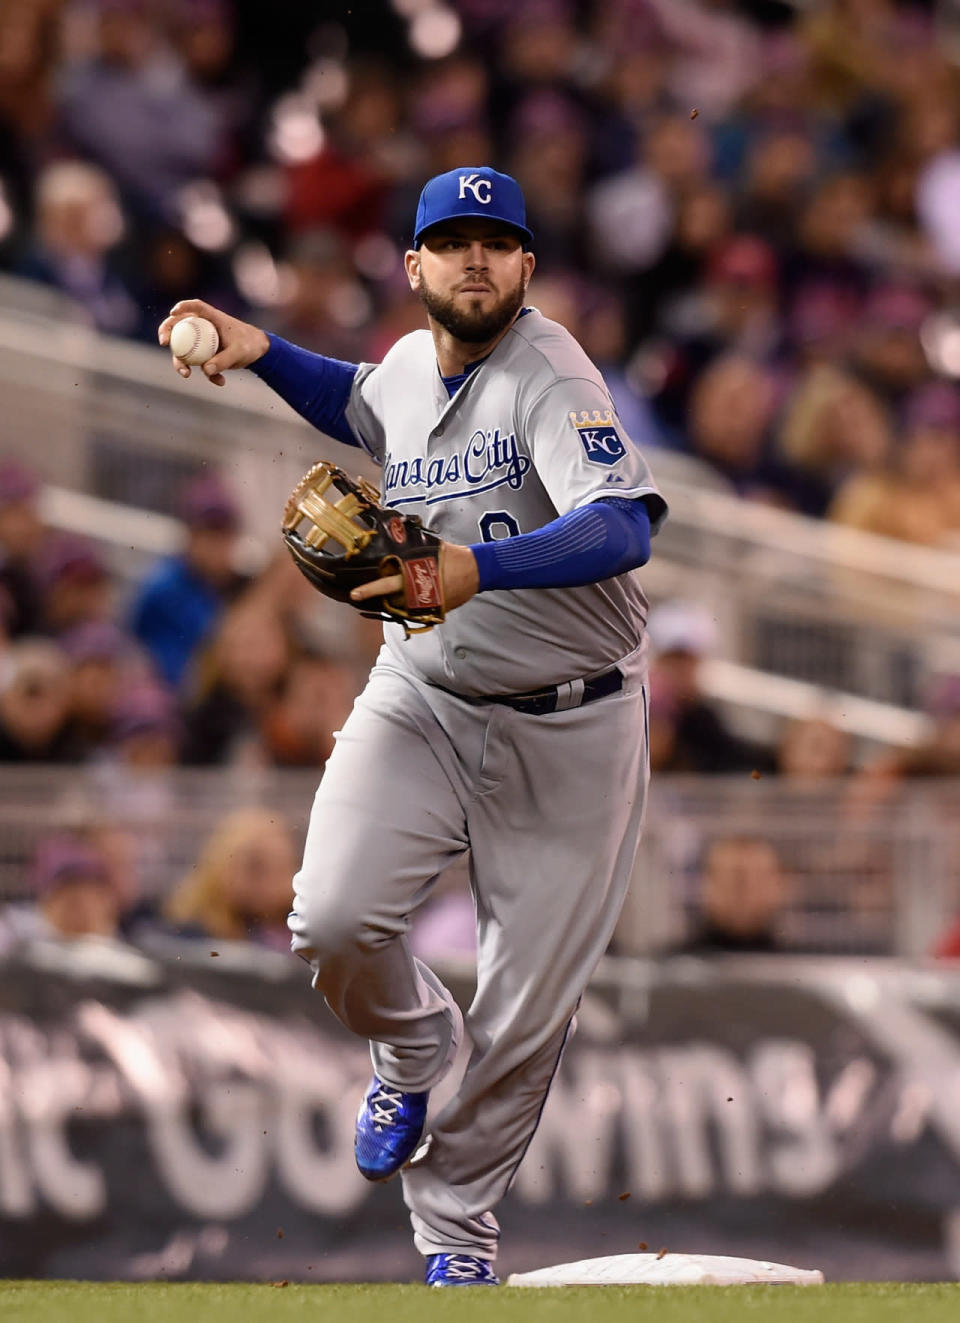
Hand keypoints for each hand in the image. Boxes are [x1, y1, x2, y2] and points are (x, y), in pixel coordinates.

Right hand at [157, 299, 270, 386]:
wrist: (258, 353)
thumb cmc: (250, 345)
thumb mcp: (239, 352)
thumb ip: (223, 360)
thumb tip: (206, 369)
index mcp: (212, 318)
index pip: (195, 307)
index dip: (182, 307)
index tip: (173, 313)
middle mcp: (203, 326)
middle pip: (178, 324)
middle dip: (166, 331)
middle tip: (163, 342)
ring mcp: (201, 340)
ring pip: (183, 348)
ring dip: (180, 362)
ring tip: (186, 374)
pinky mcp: (205, 354)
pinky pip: (198, 364)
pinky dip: (208, 374)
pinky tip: (221, 382)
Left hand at [350, 542, 479, 613]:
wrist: (475, 571)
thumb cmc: (451, 556)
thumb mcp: (428, 546)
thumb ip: (409, 546)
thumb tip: (395, 533)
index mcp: (412, 577)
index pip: (386, 585)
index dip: (369, 589)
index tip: (354, 594)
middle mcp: (415, 593)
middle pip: (389, 599)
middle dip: (377, 594)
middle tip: (359, 594)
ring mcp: (424, 605)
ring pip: (400, 606)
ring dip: (393, 598)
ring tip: (392, 589)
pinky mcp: (432, 611)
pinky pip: (413, 609)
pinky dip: (407, 603)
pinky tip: (406, 595)